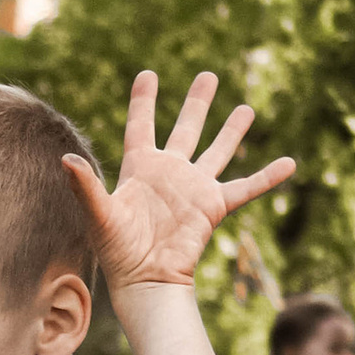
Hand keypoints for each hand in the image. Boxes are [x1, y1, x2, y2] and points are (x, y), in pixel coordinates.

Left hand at [64, 70, 294, 294]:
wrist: (146, 280)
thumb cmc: (117, 251)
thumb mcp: (98, 214)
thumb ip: (85, 185)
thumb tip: (65, 159)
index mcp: (140, 168)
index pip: (141, 126)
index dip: (143, 100)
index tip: (148, 74)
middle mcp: (169, 173)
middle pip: (186, 129)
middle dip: (198, 102)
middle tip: (208, 75)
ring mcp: (193, 188)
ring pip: (217, 151)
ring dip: (232, 130)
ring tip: (247, 108)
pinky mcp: (213, 206)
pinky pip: (246, 187)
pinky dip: (268, 177)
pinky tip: (289, 163)